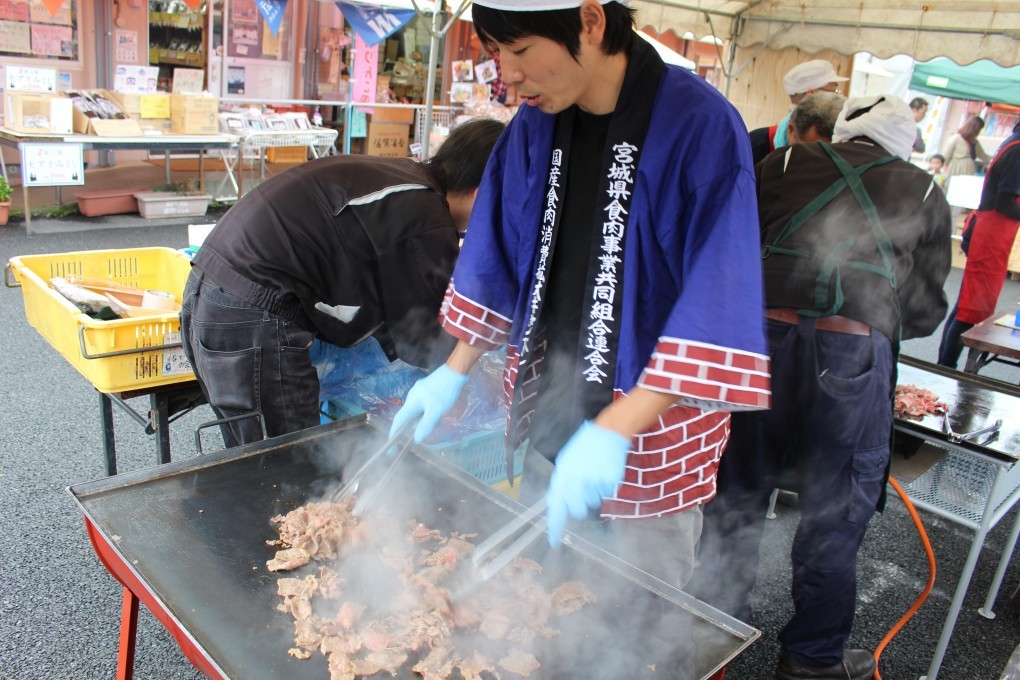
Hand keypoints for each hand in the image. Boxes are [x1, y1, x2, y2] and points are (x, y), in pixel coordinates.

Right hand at [388, 364, 467, 444]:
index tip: (390, 447)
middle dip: (407, 429)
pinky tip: (432, 416)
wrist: (455, 371)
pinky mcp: (427, 390)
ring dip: (417, 421)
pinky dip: (424, 414)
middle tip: (409, 441)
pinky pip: (421, 405)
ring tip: (425, 429)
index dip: (394, 434)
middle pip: (406, 416)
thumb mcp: (436, 412)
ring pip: (415, 411)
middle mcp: (412, 397)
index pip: (399, 421)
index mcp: (411, 402)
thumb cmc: (444, 392)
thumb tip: (416, 439)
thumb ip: (425, 425)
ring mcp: (419, 392)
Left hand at [545, 421, 630, 545]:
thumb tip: (554, 502)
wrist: (608, 431)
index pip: (556, 506)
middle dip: (579, 507)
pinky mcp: (609, 480)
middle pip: (577, 510)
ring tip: (594, 473)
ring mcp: (594, 480)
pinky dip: (604, 487)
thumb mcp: (567, 460)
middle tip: (583, 492)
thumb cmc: (586, 447)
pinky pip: (605, 494)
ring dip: (593, 493)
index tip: (553, 542)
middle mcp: (577, 479)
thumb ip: (561, 481)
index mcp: (564, 474)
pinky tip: (603, 471)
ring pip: (592, 502)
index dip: (555, 526)